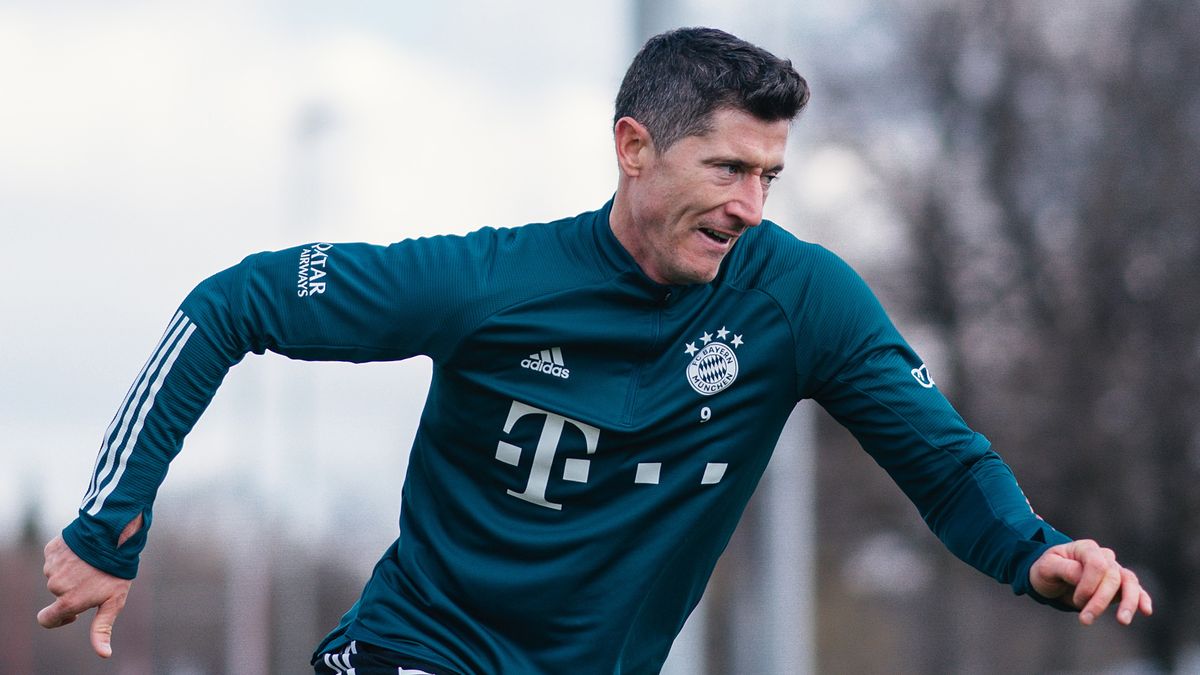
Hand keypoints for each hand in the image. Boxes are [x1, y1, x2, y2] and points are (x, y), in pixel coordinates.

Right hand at [38, 516, 141, 657]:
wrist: (113, 536)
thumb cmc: (116, 572)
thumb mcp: (114, 602)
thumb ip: (102, 629)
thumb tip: (104, 654)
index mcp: (68, 602)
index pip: (46, 620)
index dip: (59, 619)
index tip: (75, 612)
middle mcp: (56, 586)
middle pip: (57, 594)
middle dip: (72, 590)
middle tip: (94, 578)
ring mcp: (52, 567)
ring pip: (57, 575)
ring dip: (71, 572)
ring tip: (91, 563)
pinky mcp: (51, 550)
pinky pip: (55, 558)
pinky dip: (66, 557)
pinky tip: (83, 552)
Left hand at [1029, 539, 1152, 625]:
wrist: (1051, 578)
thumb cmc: (1047, 571)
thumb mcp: (1046, 568)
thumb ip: (1064, 569)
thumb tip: (1083, 575)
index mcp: (1086, 548)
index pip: (1097, 564)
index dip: (1089, 585)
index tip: (1076, 600)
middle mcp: (1104, 557)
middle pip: (1112, 577)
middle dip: (1100, 601)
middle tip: (1085, 620)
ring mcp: (1114, 570)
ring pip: (1129, 583)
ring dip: (1128, 603)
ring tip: (1123, 621)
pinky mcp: (1120, 586)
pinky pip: (1136, 590)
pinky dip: (1142, 599)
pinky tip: (1146, 611)